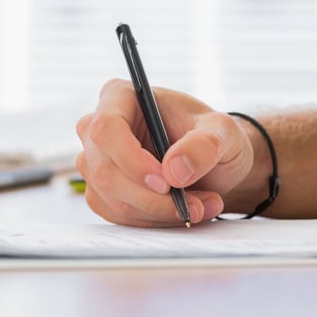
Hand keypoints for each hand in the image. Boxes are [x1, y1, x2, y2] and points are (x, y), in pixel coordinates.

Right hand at [75, 79, 255, 226]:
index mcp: (119, 97)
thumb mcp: (223, 131)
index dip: (131, 159)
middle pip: (104, 170)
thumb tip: (174, 170)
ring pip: (111, 197)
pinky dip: (152, 220)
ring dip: (158, 211)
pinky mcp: (100, 189)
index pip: (106, 127)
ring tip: (200, 206)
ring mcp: (94, 159)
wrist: (214, 163)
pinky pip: (116, 213)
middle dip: (151, 198)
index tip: (167, 182)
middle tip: (195, 205)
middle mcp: (97, 126)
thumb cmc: (211, 136)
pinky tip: (180, 210)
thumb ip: (204, 145)